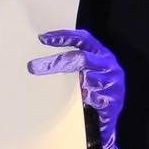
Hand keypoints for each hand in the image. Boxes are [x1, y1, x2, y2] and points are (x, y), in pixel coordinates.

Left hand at [28, 28, 124, 148]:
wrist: (112, 112)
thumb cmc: (95, 87)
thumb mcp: (87, 70)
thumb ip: (73, 62)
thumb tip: (43, 59)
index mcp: (101, 53)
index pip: (82, 39)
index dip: (64, 36)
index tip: (44, 38)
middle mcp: (108, 63)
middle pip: (81, 58)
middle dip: (56, 62)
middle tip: (34, 67)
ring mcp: (113, 81)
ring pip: (88, 79)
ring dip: (78, 86)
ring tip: (78, 92)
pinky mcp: (114, 99)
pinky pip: (94, 97)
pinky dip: (87, 99)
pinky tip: (86, 101)